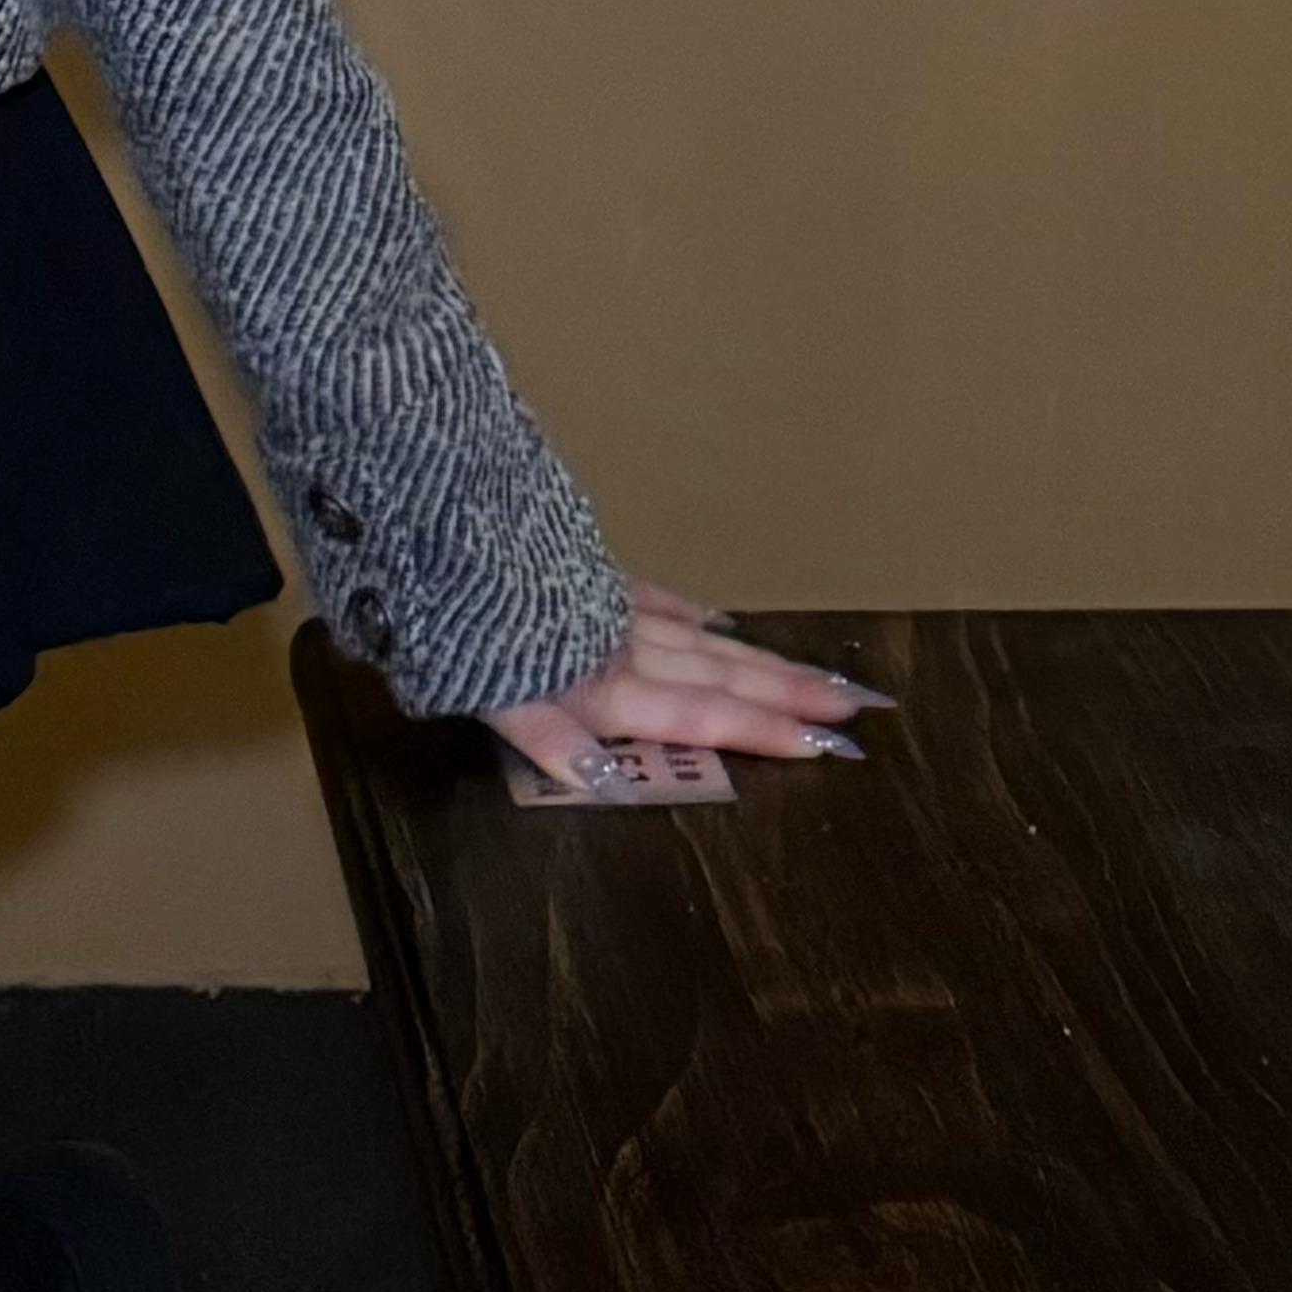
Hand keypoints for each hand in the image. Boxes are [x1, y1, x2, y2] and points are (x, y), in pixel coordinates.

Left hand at [486, 578, 887, 787]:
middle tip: (854, 705)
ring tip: (813, 672)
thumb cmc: (457, 617)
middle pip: (718, 675)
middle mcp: (622, 645)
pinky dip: (690, 612)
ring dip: (757, 659)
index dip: (762, 730)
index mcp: (604, 683)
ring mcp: (609, 603)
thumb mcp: (490, 688)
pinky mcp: (585, 571)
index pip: (699, 716)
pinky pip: (654, 597)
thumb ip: (547, 733)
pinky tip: (715, 619)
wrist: (437, 513)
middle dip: (786, 694)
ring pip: (700, 638)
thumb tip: (601, 778)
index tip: (827, 742)